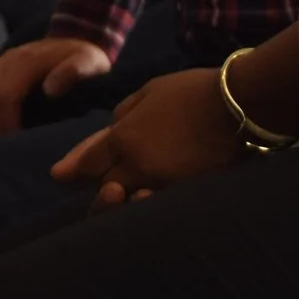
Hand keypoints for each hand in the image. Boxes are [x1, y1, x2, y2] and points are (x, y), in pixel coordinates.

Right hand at [0, 36, 110, 140]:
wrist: (75, 37)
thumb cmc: (86, 58)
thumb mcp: (91, 61)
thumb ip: (74, 70)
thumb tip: (49, 90)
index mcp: (29, 61)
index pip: (6, 95)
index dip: (7, 124)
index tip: (17, 145)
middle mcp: (7, 61)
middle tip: (2, 153)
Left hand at [49, 67, 240, 207]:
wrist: (240, 106)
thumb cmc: (192, 91)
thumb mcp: (149, 92)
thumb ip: (124, 114)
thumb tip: (112, 130)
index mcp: (124, 138)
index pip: (88, 163)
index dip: (71, 169)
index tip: (58, 175)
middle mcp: (138, 167)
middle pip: (104, 188)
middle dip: (94, 187)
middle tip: (90, 185)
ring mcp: (163, 186)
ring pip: (129, 203)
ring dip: (121, 201)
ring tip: (118, 196)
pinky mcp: (187, 196)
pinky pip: (157, 207)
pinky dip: (147, 206)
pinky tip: (146, 200)